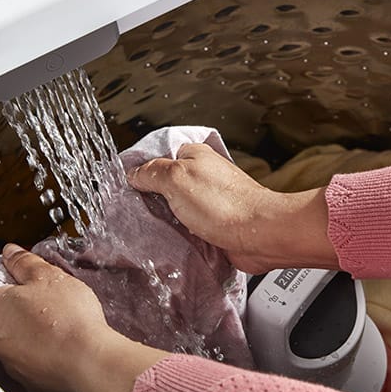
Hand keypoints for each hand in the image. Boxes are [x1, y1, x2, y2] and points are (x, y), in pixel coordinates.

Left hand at [0, 244, 168, 391]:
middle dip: (23, 303)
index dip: (11, 278)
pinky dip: (44, 350)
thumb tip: (11, 253)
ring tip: (59, 320)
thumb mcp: (46, 275)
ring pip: (18, 337)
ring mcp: (11, 364)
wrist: (89, 361)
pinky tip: (63, 341)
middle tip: (48, 296)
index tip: (27, 277)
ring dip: (33, 328)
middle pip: (3, 313)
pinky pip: (33, 358)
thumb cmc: (67, 318)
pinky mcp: (29, 381)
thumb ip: (23, 262)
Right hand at [127, 143, 338, 273]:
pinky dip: (178, 230)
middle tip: (141, 208)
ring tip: (157, 225)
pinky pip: (186, 224)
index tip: (128, 186)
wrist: (261, 236)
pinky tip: (173, 236)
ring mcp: (207, 198)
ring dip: (165, 217)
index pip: (155, 156)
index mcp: (193, 154)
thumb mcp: (176, 178)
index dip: (140, 170)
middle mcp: (201, 174)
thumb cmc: (226, 205)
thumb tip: (133, 174)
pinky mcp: (213, 221)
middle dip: (151, 197)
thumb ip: (151, 172)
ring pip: (173, 205)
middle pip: (163, 182)